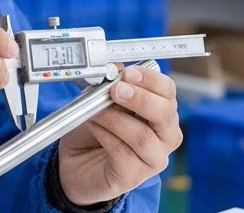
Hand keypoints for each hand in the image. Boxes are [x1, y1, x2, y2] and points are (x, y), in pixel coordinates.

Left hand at [57, 64, 182, 205]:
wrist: (75, 163)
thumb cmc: (95, 131)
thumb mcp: (100, 101)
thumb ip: (111, 85)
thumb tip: (116, 67)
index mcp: (162, 112)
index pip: (168, 91)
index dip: (150, 79)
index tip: (129, 73)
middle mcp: (165, 136)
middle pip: (164, 114)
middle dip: (139, 99)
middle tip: (116, 90)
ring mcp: (152, 159)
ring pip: (143, 136)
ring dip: (116, 119)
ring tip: (96, 111)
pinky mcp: (134, 176)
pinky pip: (123, 154)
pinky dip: (106, 136)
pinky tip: (94, 127)